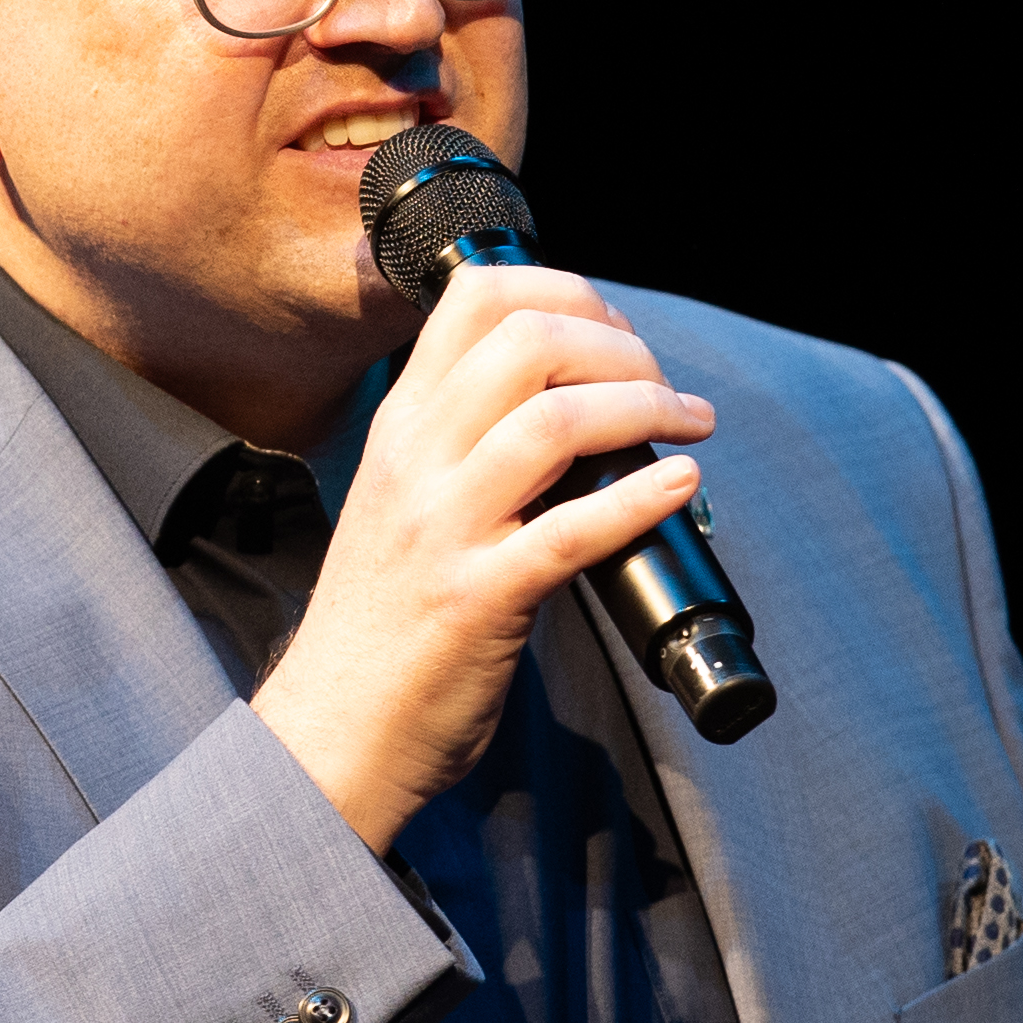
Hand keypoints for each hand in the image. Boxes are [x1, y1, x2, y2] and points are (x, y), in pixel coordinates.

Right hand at [254, 264, 708, 852]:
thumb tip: (573, 405)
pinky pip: (571, 529)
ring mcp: (444, 528)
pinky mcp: (479, 599)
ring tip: (691, 425)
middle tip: (665, 387)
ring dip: (645, 408)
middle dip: (621, 345)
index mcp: (400, 427)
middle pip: (528, 341)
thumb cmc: (383, 625)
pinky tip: (680, 485)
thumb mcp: (405, 502)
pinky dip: (640, 498)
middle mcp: (416, 461)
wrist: (331, 732)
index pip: (475, 297)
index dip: (567, 291)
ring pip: (555, 420)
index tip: (615, 332)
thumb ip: (464, 446)